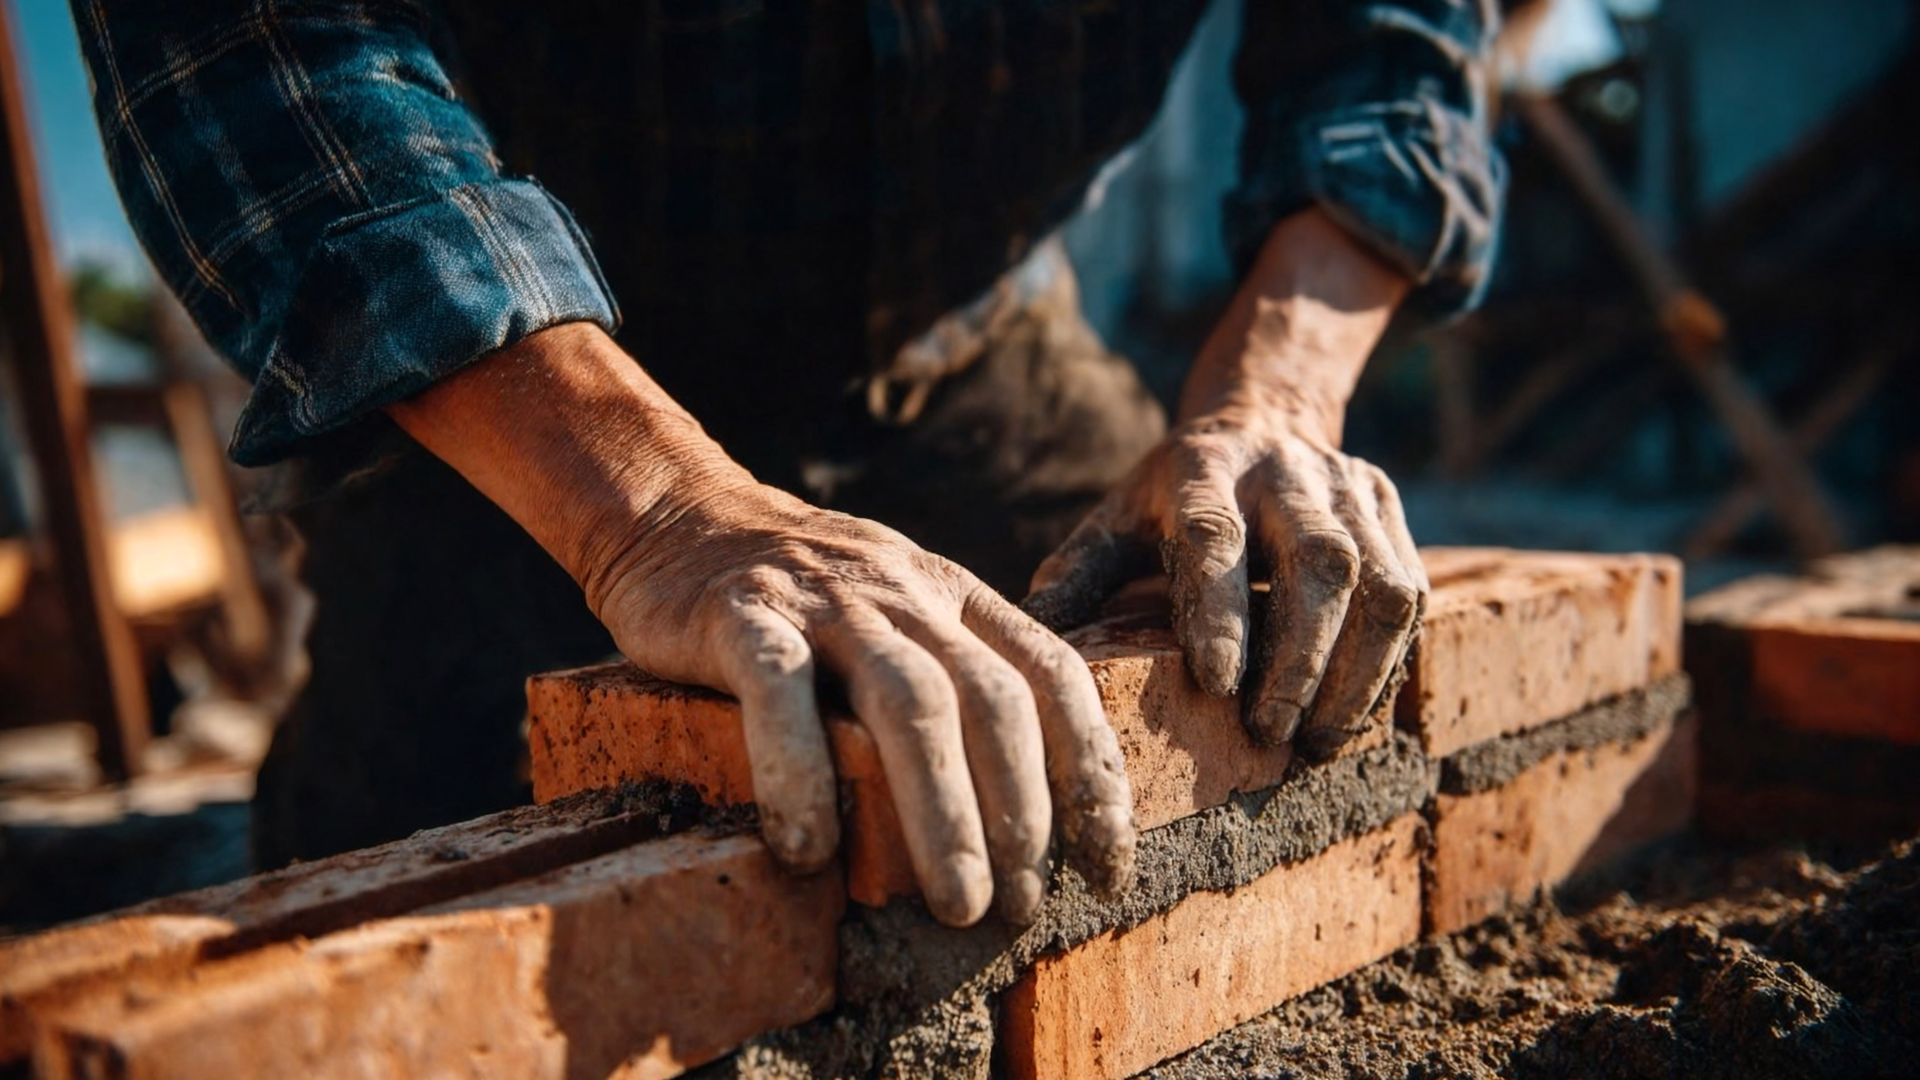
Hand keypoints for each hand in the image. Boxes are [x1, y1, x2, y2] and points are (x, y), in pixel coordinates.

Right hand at [388, 324, 1133, 927]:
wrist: (678, 513)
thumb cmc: (799, 597)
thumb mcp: (899, 614)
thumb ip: (956, 678)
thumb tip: (1023, 812)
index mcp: (955, 597)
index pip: (1055, 675)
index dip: (1093, 772)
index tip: (1106, 864)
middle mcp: (906, 592)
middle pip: (993, 701)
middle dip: (1022, 813)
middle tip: (1021, 909)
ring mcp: (824, 600)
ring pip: (909, 702)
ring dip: (944, 813)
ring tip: (956, 904)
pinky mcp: (740, 614)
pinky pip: (779, 693)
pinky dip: (798, 774)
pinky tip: (806, 852)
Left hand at [1025, 400, 1424, 757]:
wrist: (1263, 417)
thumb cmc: (1173, 495)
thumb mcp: (1116, 516)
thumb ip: (1078, 575)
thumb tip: (1028, 640)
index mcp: (1203, 468)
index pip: (1216, 539)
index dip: (1221, 613)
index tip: (1219, 685)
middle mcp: (1286, 471)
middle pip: (1317, 565)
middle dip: (1301, 660)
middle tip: (1271, 733)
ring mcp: (1349, 488)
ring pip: (1379, 585)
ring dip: (1356, 674)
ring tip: (1318, 740)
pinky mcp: (1389, 510)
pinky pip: (1408, 593)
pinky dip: (1387, 662)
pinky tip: (1353, 711)